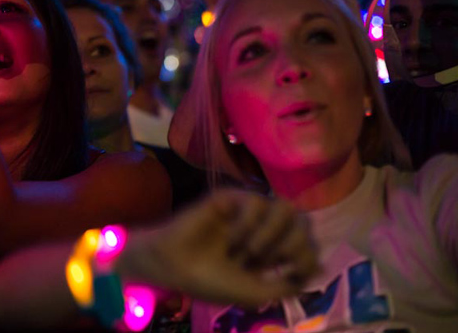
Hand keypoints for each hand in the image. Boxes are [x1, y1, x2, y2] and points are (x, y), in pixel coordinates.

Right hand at [120, 190, 318, 307]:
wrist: (174, 267)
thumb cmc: (210, 281)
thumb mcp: (255, 292)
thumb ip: (286, 284)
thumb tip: (317, 268)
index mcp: (272, 248)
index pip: (307, 241)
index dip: (308, 256)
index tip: (293, 273)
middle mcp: (264, 226)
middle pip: (302, 221)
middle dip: (293, 245)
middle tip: (270, 261)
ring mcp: (248, 210)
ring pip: (285, 207)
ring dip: (273, 234)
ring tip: (252, 252)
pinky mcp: (231, 198)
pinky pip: (255, 202)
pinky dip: (248, 226)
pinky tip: (232, 242)